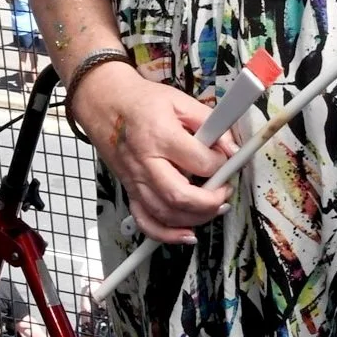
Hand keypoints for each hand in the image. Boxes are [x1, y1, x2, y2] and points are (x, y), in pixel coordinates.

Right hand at [68, 63, 236, 245]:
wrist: (104, 103)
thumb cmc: (142, 102)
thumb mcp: (180, 101)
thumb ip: (210, 123)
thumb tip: (231, 147)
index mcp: (160, 136)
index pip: (199, 161)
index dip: (222, 164)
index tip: (229, 160)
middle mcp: (145, 162)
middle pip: (179, 196)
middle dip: (210, 201)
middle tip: (224, 191)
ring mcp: (135, 180)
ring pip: (165, 214)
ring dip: (196, 218)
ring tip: (214, 207)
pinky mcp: (129, 190)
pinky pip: (146, 222)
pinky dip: (167, 234)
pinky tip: (187, 234)